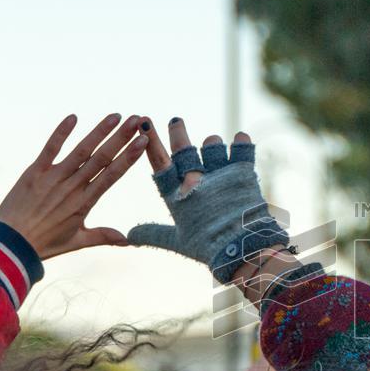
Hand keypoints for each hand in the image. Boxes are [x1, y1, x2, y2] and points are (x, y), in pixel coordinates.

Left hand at [0, 114, 146, 258]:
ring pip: (81, 150)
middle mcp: (72, 187)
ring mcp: (53, 178)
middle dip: (121, 138)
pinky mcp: (35, 172)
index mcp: (84, 203)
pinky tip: (73, 117)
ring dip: (99, 131)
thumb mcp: (77, 241)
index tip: (143, 142)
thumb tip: (128, 241)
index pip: (112, 175)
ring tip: (116, 116)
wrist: (10, 244)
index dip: (128, 157)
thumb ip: (103, 236)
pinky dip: (61, 132)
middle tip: (137, 120)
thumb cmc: (44, 244)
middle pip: (102, 158)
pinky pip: (50, 148)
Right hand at [128, 117, 290, 284]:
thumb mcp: (176, 241)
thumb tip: (128, 237)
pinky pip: (241, 151)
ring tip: (212, 142)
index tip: (144, 122)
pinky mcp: (241, 173)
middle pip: (183, 149)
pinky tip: (241, 136)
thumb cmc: (207, 247)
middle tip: (176, 121)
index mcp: (177, 195)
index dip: (152, 142)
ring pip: (212, 147)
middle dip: (177, 132)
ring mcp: (219, 175)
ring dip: (212, 143)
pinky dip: (241, 143)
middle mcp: (195, 181)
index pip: (159, 163)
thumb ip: (153, 233)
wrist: (241, 249)